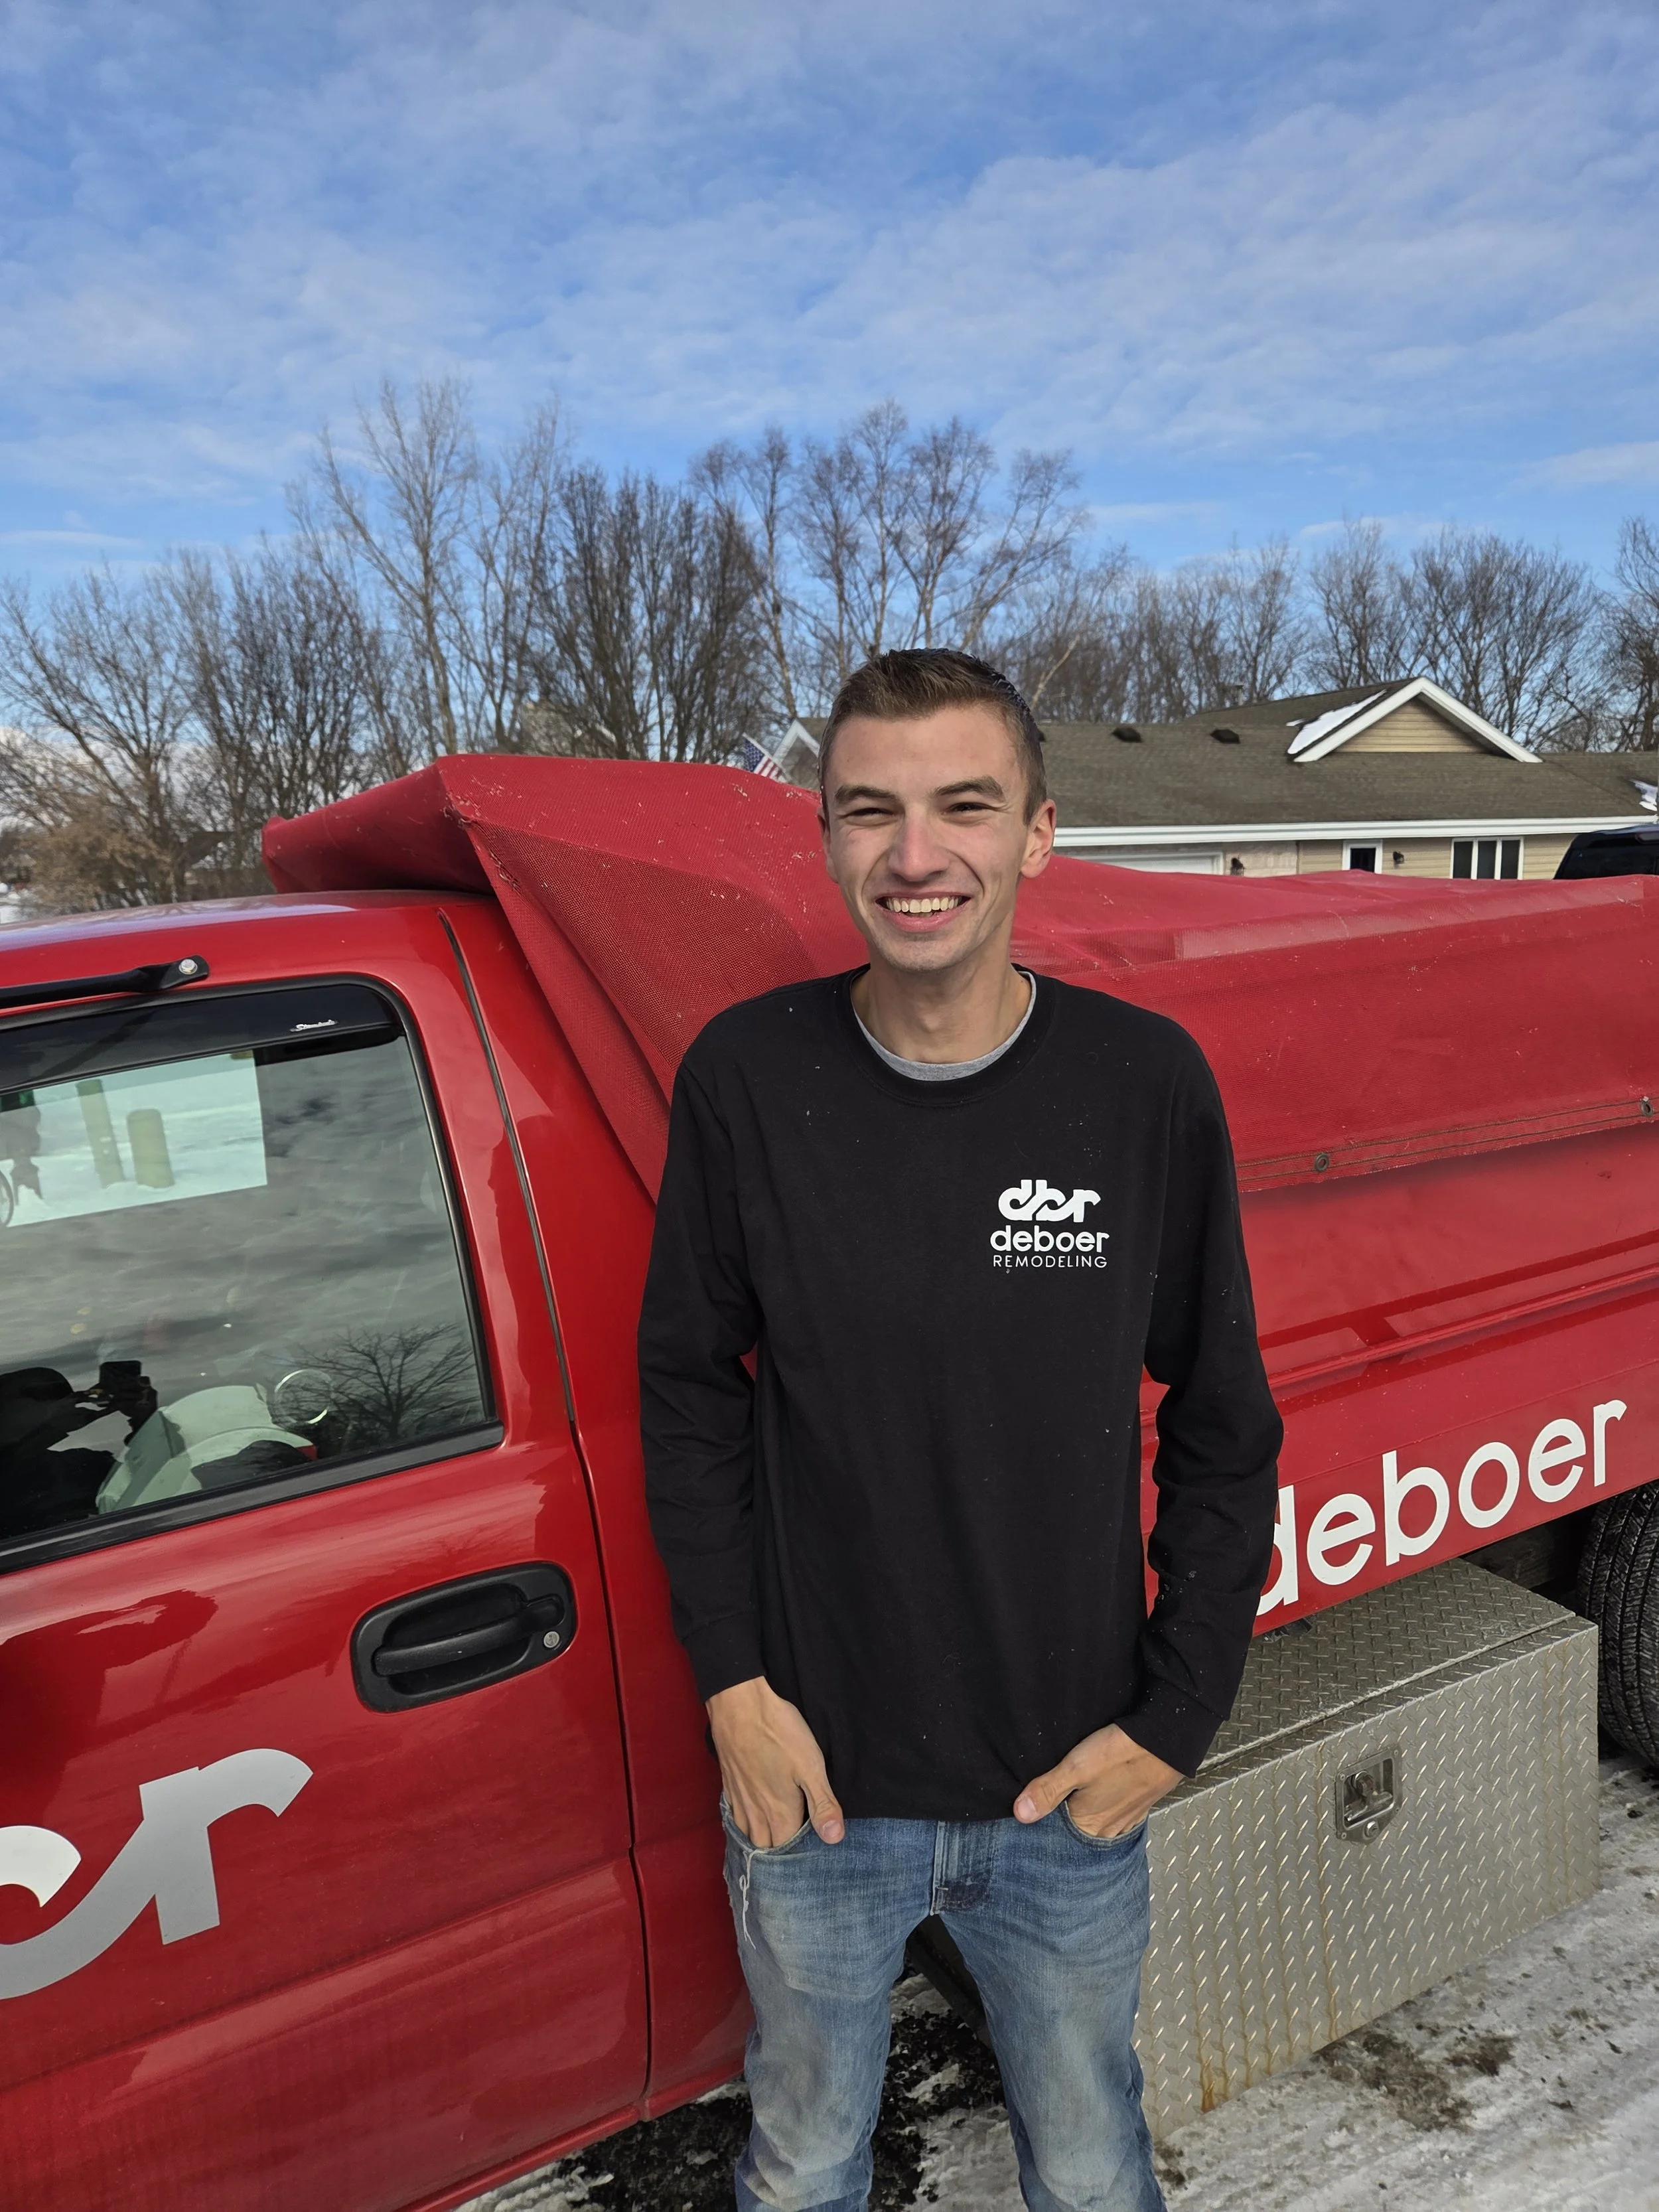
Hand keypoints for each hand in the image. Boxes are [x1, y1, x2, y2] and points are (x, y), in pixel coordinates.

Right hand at [707, 1676, 845, 1846]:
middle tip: (795, 1854)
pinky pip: (736, 1819)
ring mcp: (739, 1801)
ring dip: (762, 1844)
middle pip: (766, 1850)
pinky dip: (745, 1828)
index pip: (789, 1852)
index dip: (801, 1858)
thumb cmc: (778, 1733)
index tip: (813, 1856)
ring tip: (775, 1844)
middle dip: (780, 1857)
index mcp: (779, 1814)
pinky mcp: (729, 1786)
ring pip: (749, 1837)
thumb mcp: (811, 1766)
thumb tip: (835, 1838)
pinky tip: (752, 1821)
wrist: (739, 1705)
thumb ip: (823, 1804)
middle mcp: (756, 1814)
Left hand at [1013, 1722, 1182, 1838]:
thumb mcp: (1077, 1768)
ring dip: (1085, 1813)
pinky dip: (1106, 1807)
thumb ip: (1047, 1791)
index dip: (1044, 1825)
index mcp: (1090, 1826)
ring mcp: (1127, 1818)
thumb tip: (1020, 1814)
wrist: (1167, 1741)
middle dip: (1063, 1822)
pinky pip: (1116, 1813)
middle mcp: (1109, 1829)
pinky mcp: (1140, 1804)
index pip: (1058, 1837)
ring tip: (1071, 1799)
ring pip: (1098, 1822)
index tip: (1030, 1815)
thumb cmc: (1121, 1753)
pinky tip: (1102, 1795)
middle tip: (1048, 1805)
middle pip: (1078, 1831)